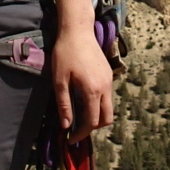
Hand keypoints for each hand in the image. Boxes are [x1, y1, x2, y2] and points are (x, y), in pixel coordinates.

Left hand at [49, 24, 114, 139]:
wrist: (78, 30)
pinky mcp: (109, 74)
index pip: (91, 122)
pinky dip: (99, 104)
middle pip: (106, 119)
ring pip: (109, 108)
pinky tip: (84, 99)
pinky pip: (107, 96)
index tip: (70, 139)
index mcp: (93, 90)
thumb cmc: (65, 53)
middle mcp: (105, 87)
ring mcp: (109, 80)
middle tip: (76, 129)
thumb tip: (66, 125)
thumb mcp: (59, 80)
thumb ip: (64, 104)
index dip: (81, 134)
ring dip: (97, 116)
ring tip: (79, 114)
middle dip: (93, 128)